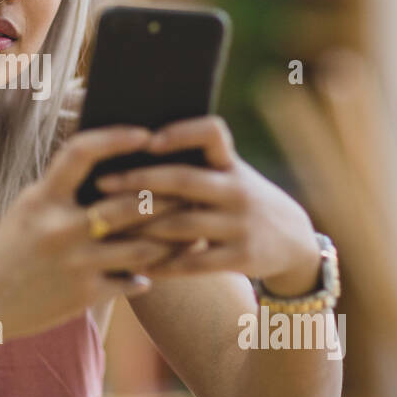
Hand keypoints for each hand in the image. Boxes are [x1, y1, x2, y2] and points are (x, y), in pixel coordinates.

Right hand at [0, 126, 187, 339]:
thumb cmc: (10, 249)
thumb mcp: (28, 208)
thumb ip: (63, 189)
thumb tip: (108, 165)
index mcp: (43, 198)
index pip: (82, 152)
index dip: (116, 138)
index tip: (145, 133)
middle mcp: (60, 228)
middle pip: (129, 202)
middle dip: (166, 195)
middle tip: (190, 186)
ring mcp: (75, 263)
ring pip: (142, 245)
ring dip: (170, 238)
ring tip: (190, 230)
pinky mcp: (84, 294)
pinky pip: (131, 279)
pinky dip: (148, 273)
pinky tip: (161, 268)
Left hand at [94, 116, 321, 293]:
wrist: (294, 241)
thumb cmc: (241, 201)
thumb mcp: (230, 174)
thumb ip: (195, 163)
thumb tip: (132, 148)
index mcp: (231, 164)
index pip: (212, 133)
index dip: (181, 132)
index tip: (148, 140)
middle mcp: (237, 190)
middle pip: (183, 180)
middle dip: (139, 181)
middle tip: (102, 183)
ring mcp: (240, 224)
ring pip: (181, 225)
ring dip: (141, 226)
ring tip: (107, 226)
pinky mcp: (241, 257)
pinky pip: (193, 262)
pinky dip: (162, 264)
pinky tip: (136, 263)